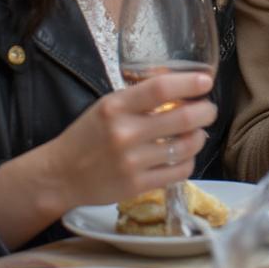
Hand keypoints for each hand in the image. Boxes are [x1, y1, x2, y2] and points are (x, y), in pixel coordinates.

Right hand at [0, 70, 215, 247]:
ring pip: (186, 146)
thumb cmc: (88, 134)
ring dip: (200, 136)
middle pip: (183, 118)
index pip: (161, 88)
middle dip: (206, 111)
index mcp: (116, 106)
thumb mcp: (108, 105)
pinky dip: (189, 160)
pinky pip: (178, 172)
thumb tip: (182, 81)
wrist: (59, 175)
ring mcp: (131, 162)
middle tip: (209, 109)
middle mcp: (124, 133)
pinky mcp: (136, 186)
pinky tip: (184, 154)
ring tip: (198, 132)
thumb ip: (140, 95)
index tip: (206, 80)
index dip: (190, 83)